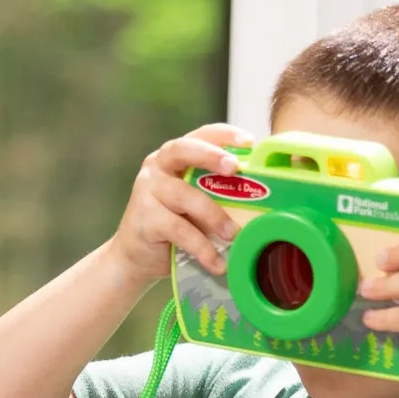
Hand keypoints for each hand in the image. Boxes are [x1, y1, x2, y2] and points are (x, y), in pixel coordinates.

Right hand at [107, 123, 254, 286]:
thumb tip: (262, 195)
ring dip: (213, 215)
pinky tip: (217, 263)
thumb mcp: (195, 204)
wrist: (136, 258)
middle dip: (211, 155)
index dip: (224, 135)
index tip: (249, 141)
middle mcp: (157, 167)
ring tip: (233, 234)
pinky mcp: (145, 219)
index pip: (200, 135)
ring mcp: (148, 191)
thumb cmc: (173, 227)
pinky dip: (201, 247)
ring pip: (185, 196)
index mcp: (174, 157)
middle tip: (234, 168)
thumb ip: (215, 192)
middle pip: (185, 151)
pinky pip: (179, 231)